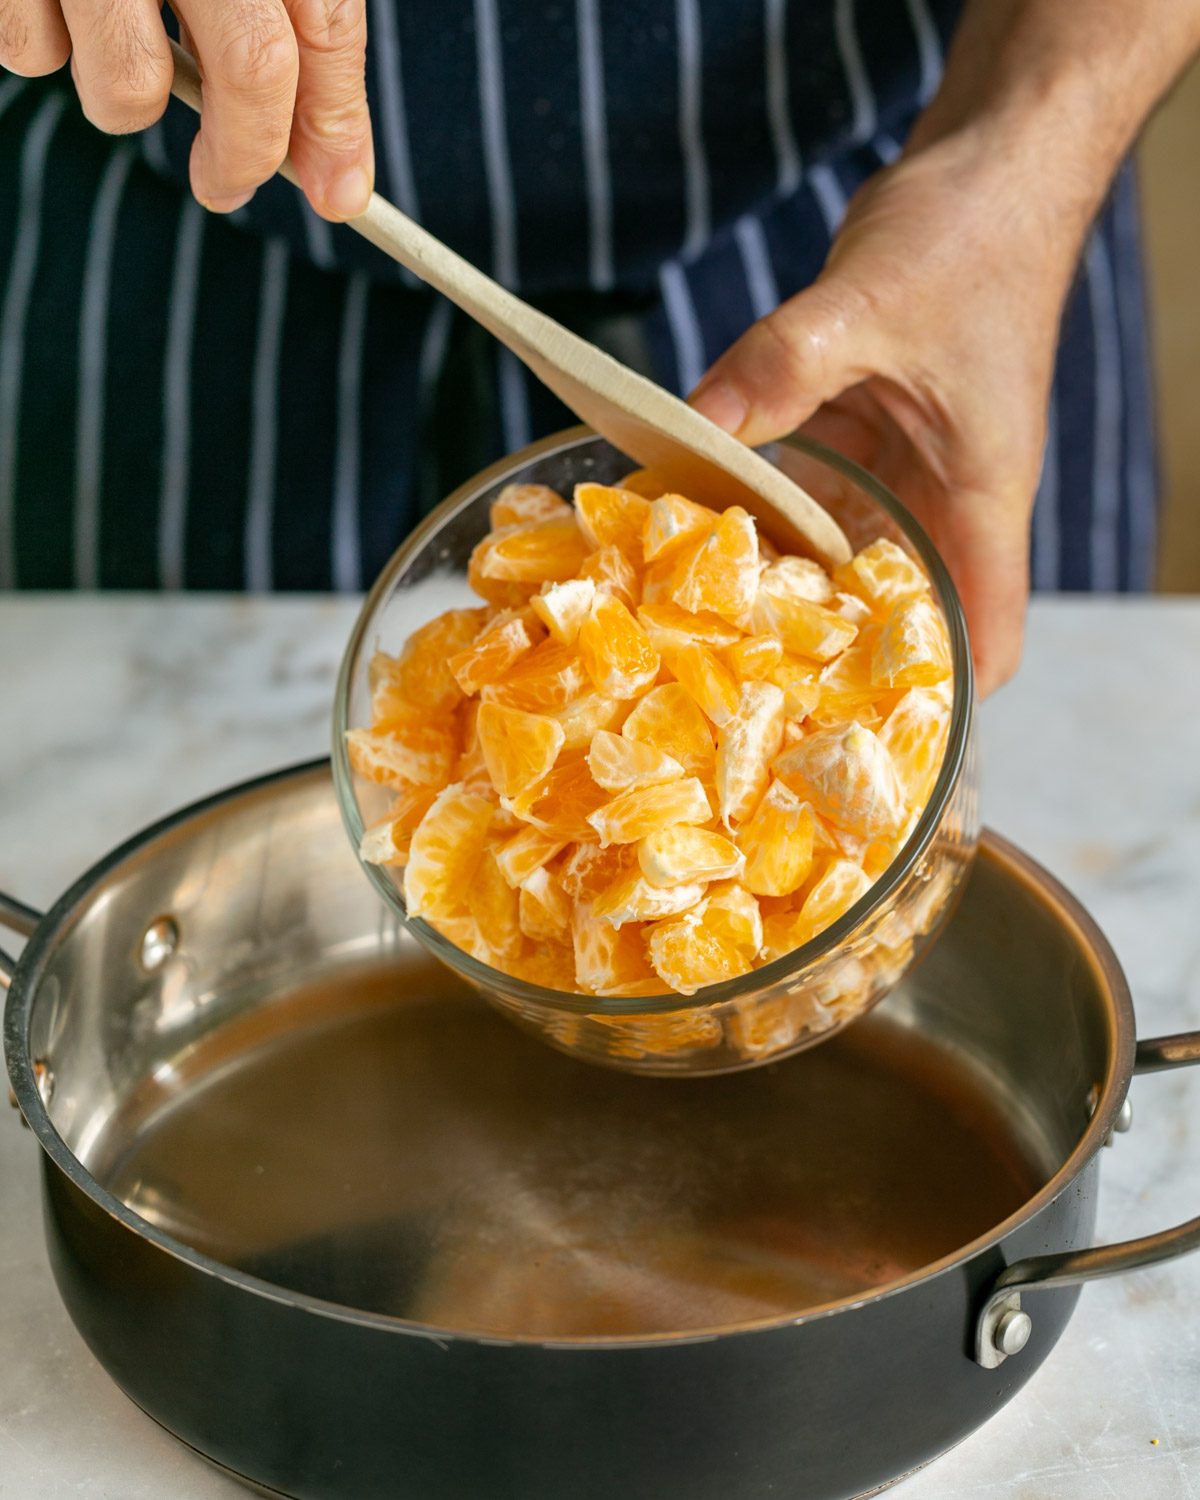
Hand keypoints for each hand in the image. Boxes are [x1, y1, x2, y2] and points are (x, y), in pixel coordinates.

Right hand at [0, 0, 372, 219]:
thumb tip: (336, 173)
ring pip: (132, 87)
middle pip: (252, 68)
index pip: (326, 24)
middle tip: (227, 187)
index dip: (337, 122)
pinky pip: (35, 50)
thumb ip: (296, 31)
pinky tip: (58, 2)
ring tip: (121, 54)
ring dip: (128, 103)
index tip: (340, 192)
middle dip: (248, 156)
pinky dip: (47, 47)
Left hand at [690, 131, 1078, 696]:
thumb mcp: (871, 305)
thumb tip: (689, 426)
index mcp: (978, 498)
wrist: (988, 164)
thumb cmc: (974, 235)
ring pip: (839, 556)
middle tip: (741, 694)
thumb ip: (781, 369)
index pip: (988, 631)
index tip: (871, 741)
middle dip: (832, 656)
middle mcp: (940, 500)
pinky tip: (691, 523)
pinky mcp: (859, 434)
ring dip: (776, 582)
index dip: (942, 698)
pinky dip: (754, 509)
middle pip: (896, 611)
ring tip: (695, 627)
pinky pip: (803, 491)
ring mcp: (899, 470)